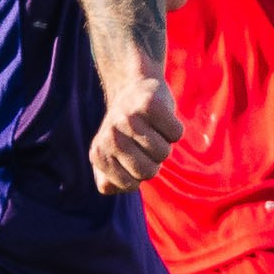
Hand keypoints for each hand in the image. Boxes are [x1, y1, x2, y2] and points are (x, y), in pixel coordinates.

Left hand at [90, 73, 182, 195]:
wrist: (132, 87)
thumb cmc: (126, 132)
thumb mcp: (111, 158)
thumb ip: (108, 180)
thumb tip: (108, 185)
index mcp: (98, 154)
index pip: (130, 185)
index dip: (139, 176)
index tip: (132, 157)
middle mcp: (110, 137)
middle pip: (148, 172)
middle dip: (154, 162)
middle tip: (144, 142)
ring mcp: (128, 119)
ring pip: (163, 153)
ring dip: (164, 143)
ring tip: (151, 128)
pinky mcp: (149, 104)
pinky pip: (175, 134)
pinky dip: (174, 129)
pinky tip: (161, 118)